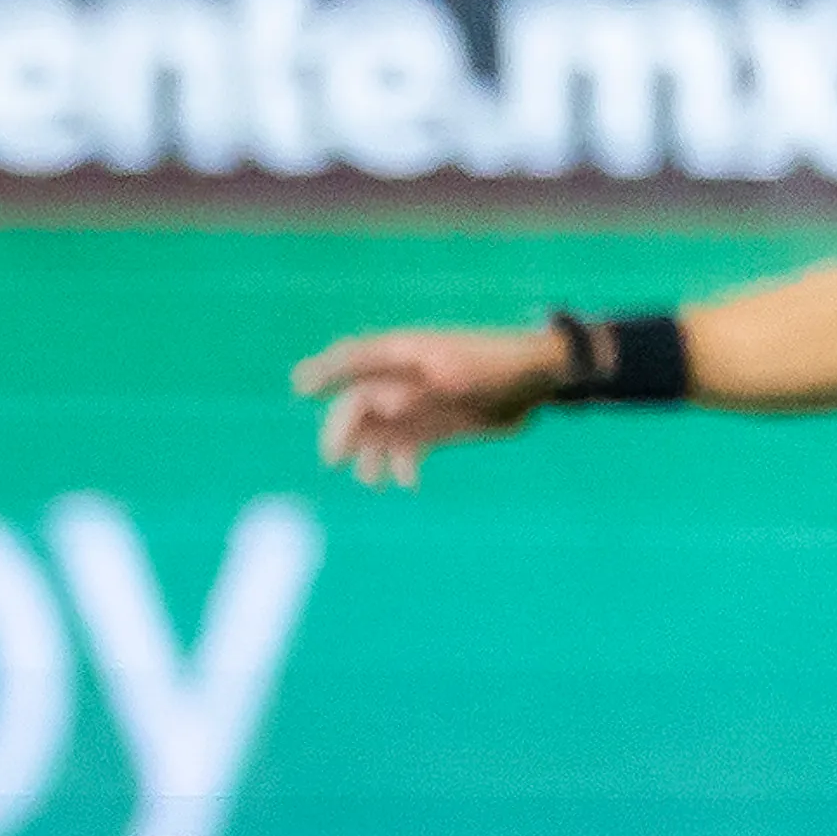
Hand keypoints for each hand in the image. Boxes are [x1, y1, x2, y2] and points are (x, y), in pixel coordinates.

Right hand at [291, 325, 570, 487]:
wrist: (537, 379)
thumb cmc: (496, 363)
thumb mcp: (458, 370)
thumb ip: (417, 386)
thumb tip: (380, 405)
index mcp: (402, 353)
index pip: (352, 359)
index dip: (324, 371)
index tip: (299, 386)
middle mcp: (400, 379)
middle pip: (355, 405)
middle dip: (340, 431)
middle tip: (334, 459)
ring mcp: (413, 405)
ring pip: (373, 433)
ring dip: (366, 457)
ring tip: (372, 480)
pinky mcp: (429, 428)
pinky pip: (400, 450)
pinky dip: (399, 467)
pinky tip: (409, 482)